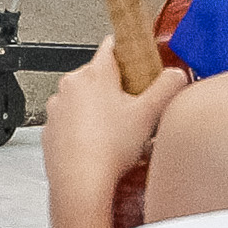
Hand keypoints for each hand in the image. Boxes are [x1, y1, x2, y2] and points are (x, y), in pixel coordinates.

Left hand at [40, 40, 188, 202]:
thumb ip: (167, 88)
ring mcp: (58, 106)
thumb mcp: (149, 114)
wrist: (80, 182)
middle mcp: (71, 85)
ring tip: (117, 132)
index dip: (129, 50)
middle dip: (117, 87)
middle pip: (99, 74)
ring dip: (99, 108)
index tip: (137, 57)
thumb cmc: (108, 149)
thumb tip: (176, 75)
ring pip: (84, 98)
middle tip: (134, 108)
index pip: (113, 45)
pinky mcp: (51, 127)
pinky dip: (83, 127)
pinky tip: (99, 143)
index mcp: (96, 74)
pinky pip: (71, 119)